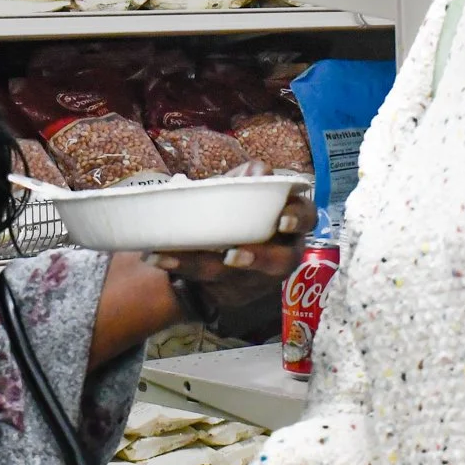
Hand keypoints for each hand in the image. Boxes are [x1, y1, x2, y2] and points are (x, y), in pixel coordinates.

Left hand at [149, 166, 316, 301]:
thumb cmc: (233, 211)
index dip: (298, 220)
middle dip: (257, 259)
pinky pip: (206, 284)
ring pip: (233, 276)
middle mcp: (280, 255)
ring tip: (171, 255)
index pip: (306, 219)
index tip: (281, 221)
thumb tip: (258, 171)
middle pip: (279, 263)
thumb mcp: (237, 192)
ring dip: (201, 264)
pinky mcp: (232, 294)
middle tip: (231, 256)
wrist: (209, 244)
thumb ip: (245, 180)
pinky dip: (180, 268)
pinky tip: (158, 256)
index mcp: (288, 224)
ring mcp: (257, 280)